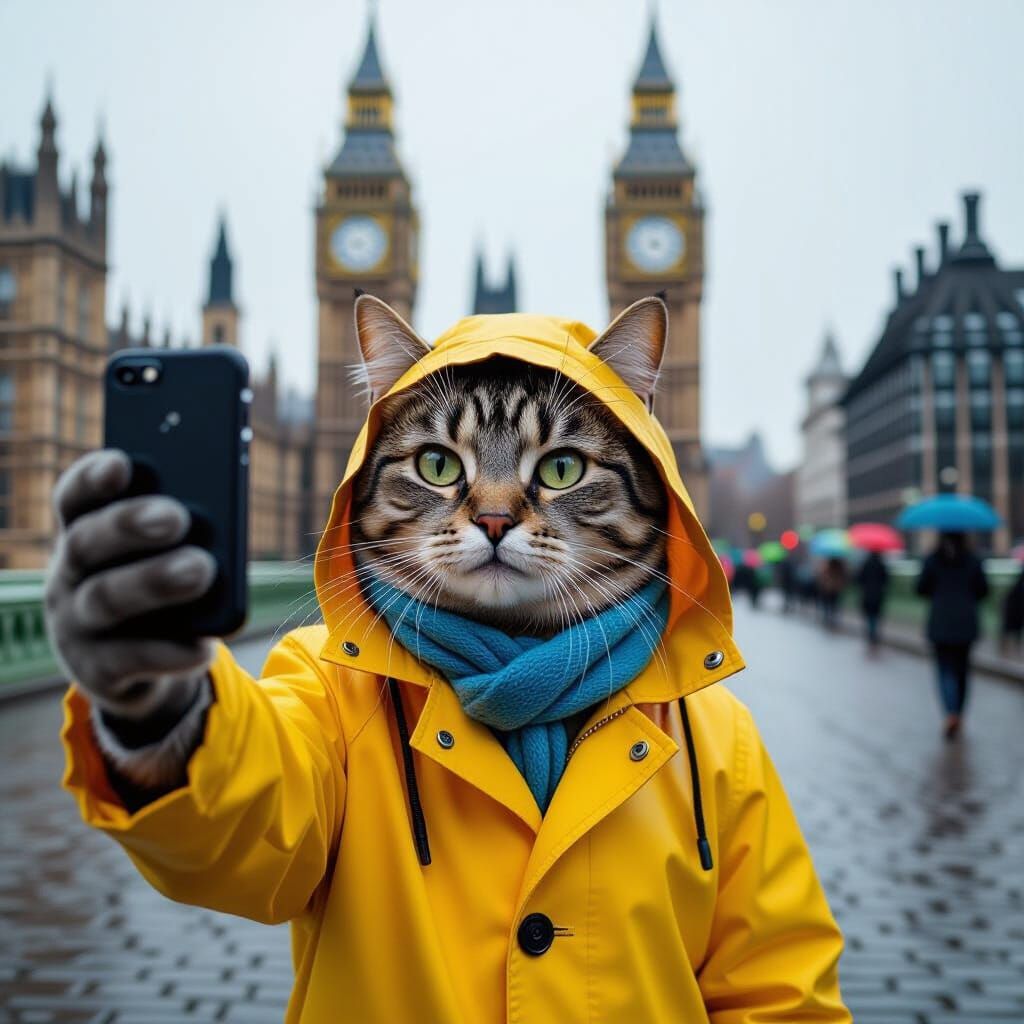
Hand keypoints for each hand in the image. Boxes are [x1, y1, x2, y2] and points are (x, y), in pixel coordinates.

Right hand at [44, 449, 216, 720]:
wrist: (140, 665)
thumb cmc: (157, 583)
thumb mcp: (163, 555)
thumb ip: (180, 528)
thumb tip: (222, 508)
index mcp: (83, 533)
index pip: (74, 499)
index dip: (93, 479)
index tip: (123, 462)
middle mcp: (69, 576)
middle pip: (87, 544)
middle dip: (130, 526)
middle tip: (176, 516)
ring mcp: (76, 626)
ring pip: (105, 599)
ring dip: (153, 582)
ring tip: (201, 569)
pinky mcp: (98, 671)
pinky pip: (130, 660)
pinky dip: (170, 651)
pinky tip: (203, 645)